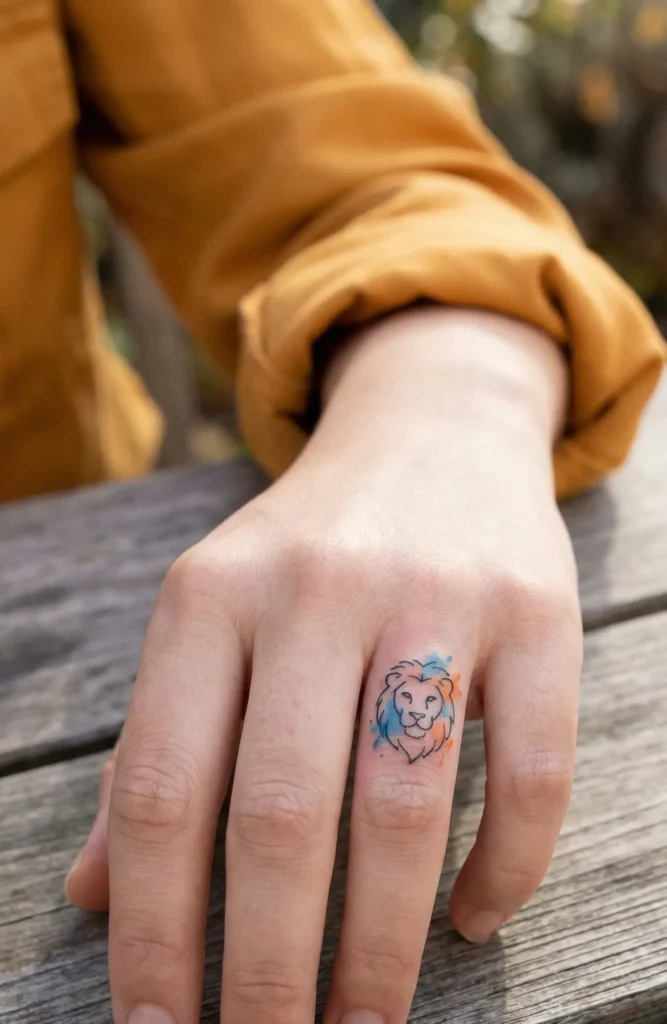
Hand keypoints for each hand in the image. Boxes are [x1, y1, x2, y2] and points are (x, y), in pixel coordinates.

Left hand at [66, 307, 581, 1023]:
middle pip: (283, 815)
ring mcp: (434, 596)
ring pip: (403, 808)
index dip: (156, 932)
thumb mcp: (210, 616)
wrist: (429, 432)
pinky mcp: (535, 612)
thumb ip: (155, 745)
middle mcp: (317, 587)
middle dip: (270, 971)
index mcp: (212, 594)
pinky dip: (503, 868)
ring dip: (380, 949)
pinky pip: (529, 772)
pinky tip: (472, 919)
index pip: (169, 790)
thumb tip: (95, 898)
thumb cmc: (308, 548)